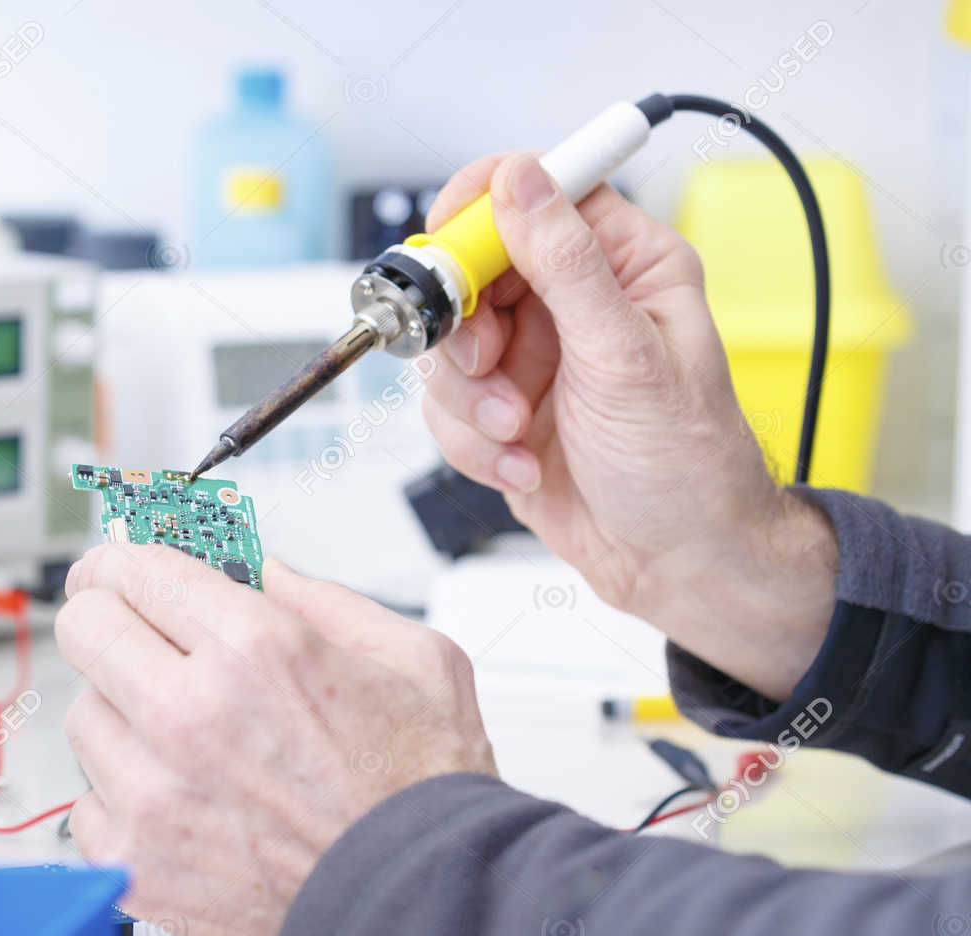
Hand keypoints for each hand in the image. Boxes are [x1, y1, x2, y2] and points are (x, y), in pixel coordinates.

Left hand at [54, 543, 494, 935]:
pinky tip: (183, 807)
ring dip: (123, 719)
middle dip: (108, 622)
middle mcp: (190, 715)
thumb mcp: (413, 662)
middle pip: (85, 628)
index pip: (134, 569)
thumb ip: (324, 601)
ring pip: (84, 717)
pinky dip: (124, 803)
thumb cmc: (425, 803)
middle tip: (131, 636)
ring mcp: (153, 794)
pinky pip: (88, 805)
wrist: (424, 924)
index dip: (122, 561)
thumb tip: (261, 572)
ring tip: (187, 746)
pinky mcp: (134, 863)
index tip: (117, 569)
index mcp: (255, 650)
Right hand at [421, 152, 835, 698]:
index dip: (480, 214)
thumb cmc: (685, 465)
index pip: (534, 192)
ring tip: (518, 433)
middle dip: (466, 331)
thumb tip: (520, 178)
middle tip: (487, 367)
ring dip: (470, 401)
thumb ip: (566, 264)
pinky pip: (445, 405)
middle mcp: (574, 301)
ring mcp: (533, 356)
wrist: (675, 563)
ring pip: (447, 346)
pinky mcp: (502, 409)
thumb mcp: (624, 356)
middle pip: (470, 271)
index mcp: (623, 263)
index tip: (452, 257)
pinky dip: (471, 442)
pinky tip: (522, 464)